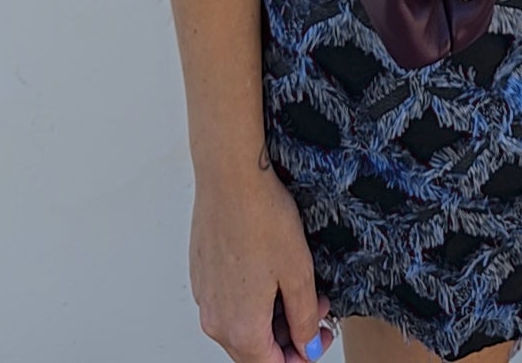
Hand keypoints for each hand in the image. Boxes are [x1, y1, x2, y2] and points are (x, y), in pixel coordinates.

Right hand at [190, 164, 336, 360]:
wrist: (230, 176)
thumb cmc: (262, 217)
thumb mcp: (298, 272)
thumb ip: (303, 318)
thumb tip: (308, 345)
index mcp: (240, 328)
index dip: (301, 357)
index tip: (319, 335)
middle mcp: (215, 319)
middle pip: (254, 351)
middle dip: (288, 337)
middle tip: (315, 308)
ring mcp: (204, 297)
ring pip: (241, 326)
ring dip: (271, 316)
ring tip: (297, 282)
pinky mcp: (201, 275)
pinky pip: (228, 302)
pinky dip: (252, 298)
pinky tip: (271, 269)